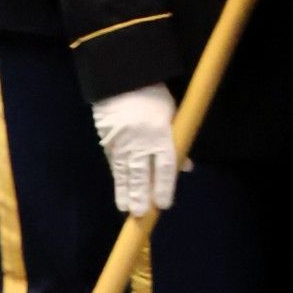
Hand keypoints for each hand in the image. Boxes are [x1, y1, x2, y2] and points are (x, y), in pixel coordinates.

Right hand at [92, 84, 180, 214]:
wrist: (120, 78)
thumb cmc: (153, 94)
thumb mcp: (172, 114)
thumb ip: (177, 141)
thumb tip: (186, 166)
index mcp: (159, 134)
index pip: (164, 167)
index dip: (164, 188)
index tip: (163, 204)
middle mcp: (140, 142)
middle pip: (141, 174)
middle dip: (140, 196)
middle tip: (139, 215)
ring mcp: (121, 142)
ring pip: (123, 172)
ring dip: (125, 192)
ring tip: (125, 209)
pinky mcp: (107, 140)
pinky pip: (113, 162)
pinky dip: (116, 177)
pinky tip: (119, 189)